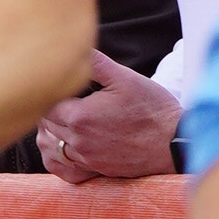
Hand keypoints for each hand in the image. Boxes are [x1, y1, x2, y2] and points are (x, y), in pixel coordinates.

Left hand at [39, 53, 182, 187]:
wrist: (175, 143)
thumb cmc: (153, 109)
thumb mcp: (125, 78)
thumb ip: (96, 63)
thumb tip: (77, 47)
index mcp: (80, 117)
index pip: (44, 105)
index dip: (49, 93)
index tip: (61, 86)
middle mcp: (79, 142)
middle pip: (45, 126)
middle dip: (48, 110)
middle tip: (62, 97)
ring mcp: (87, 159)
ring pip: (51, 147)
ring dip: (51, 132)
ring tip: (64, 118)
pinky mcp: (96, 171)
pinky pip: (64, 169)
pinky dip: (59, 156)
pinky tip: (67, 144)